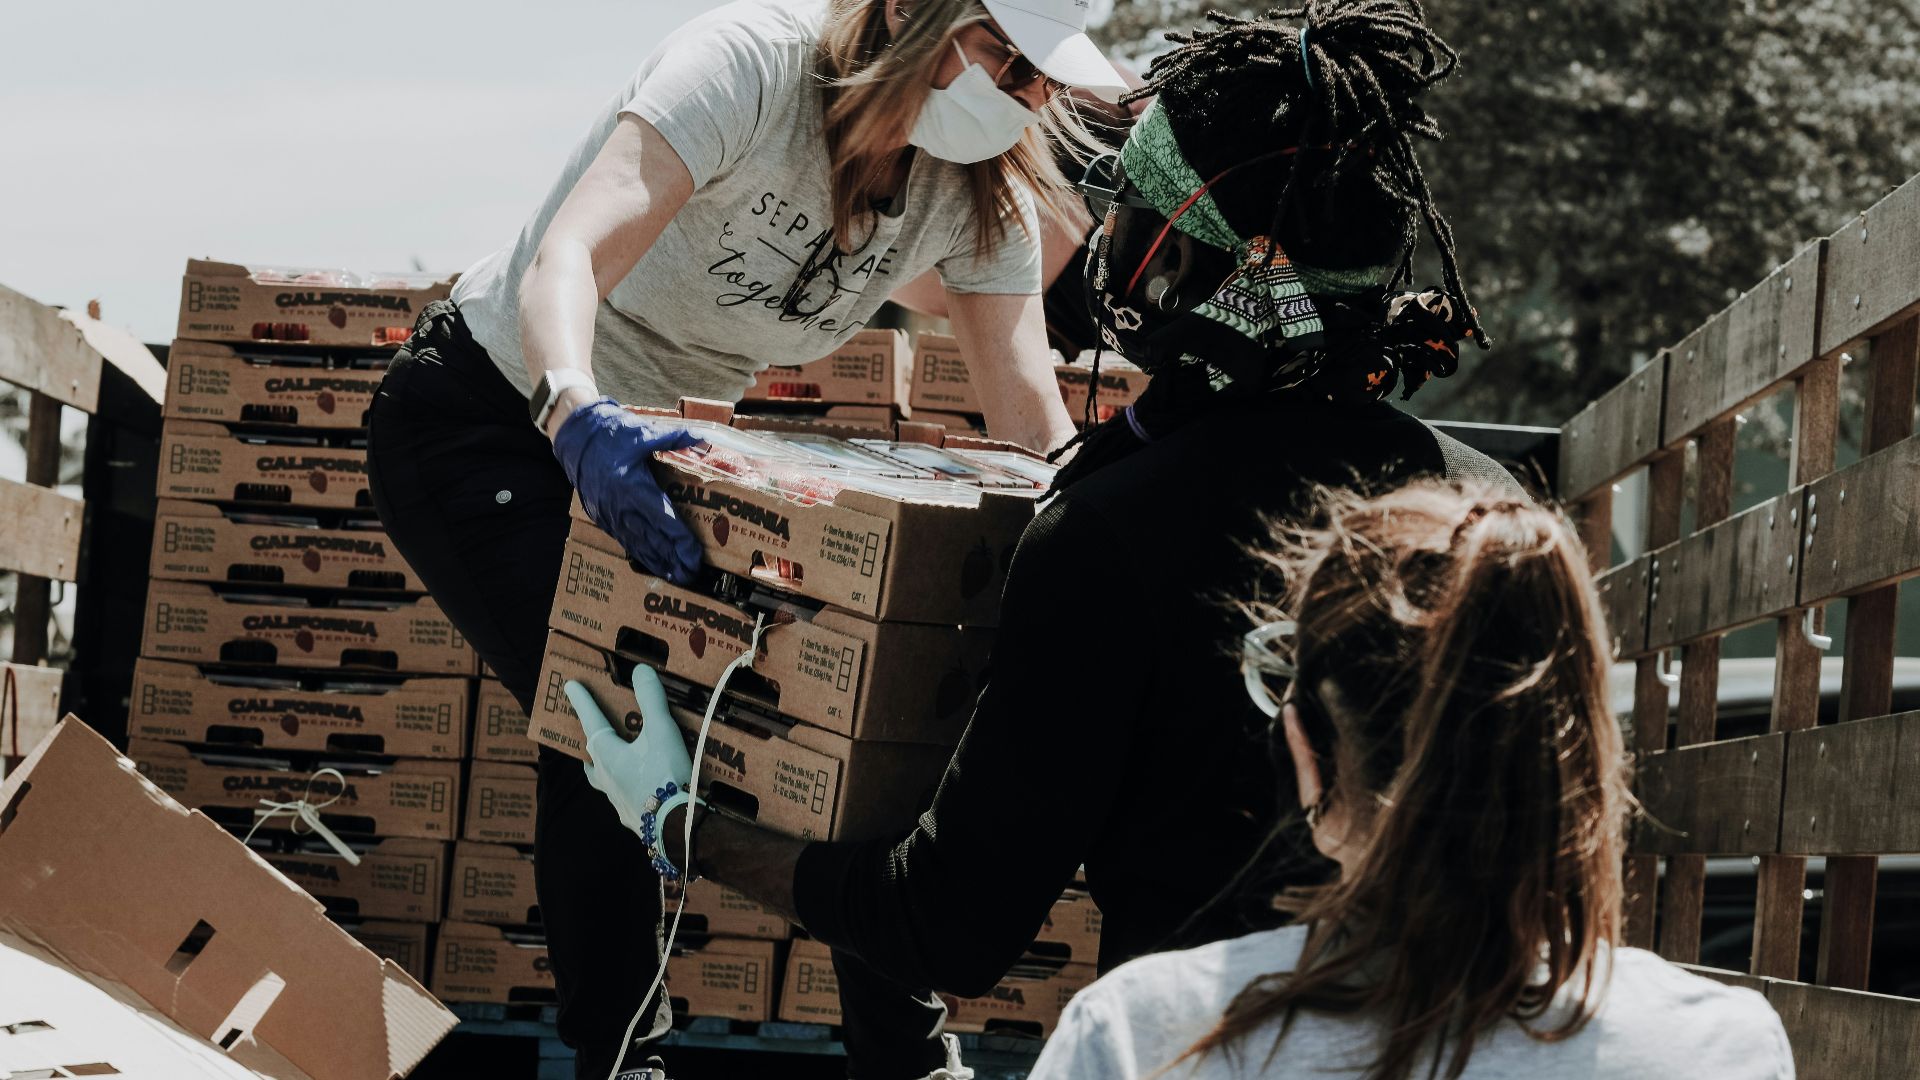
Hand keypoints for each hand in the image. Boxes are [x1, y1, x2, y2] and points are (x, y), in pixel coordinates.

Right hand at [551, 397, 704, 584]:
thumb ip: (674, 439)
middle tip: (692, 575)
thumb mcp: (643, 433)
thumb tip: (702, 439)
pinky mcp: (603, 518)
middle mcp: (622, 507)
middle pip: (653, 540)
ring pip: (638, 545)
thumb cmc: (610, 435)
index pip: (664, 520)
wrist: (575, 438)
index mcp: (634, 487)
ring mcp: (610, 515)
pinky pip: (625, 541)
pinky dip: (641, 555)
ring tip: (677, 577)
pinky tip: (653, 564)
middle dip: (674, 560)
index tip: (695, 556)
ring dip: (659, 563)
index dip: (681, 541)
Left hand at [566, 665, 694, 841]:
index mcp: (607, 754)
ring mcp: (616, 800)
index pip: (591, 720)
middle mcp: (605, 777)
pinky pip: (622, 797)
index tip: (569, 685)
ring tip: (613, 760)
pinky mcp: (631, 816)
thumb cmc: (666, 775)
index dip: (582, 701)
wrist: (676, 826)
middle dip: (591, 739)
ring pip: (602, 779)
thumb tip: (641, 670)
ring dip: (604, 766)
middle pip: (592, 754)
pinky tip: (638, 788)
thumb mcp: (662, 731)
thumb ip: (651, 699)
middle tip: (593, 729)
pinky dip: (626, 787)